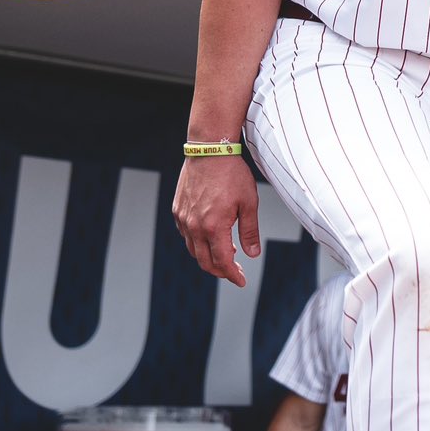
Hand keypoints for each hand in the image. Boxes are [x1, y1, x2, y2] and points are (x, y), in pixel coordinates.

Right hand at [173, 156, 259, 286]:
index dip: (232, 275)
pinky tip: (210, 237)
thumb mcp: (249, 203)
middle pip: (205, 262)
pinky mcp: (178, 210)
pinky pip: (185, 235)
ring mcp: (183, 219)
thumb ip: (249, 231)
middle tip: (235, 271)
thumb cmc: (232, 174)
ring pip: (193, 250)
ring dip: (208, 257)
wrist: (209, 150)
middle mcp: (195, 227)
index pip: (222, 262)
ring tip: (226, 253)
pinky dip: (197, 243)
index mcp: (214, 227)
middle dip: (221, 271)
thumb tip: (252, 254)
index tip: (241, 281)